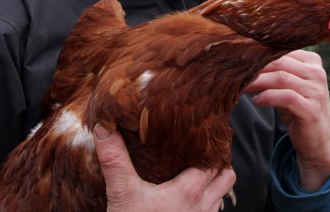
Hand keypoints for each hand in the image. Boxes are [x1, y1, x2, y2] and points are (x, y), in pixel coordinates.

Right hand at [93, 124, 235, 210]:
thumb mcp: (122, 193)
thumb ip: (114, 159)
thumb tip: (103, 126)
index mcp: (189, 192)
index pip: (214, 162)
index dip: (211, 148)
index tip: (204, 134)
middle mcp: (201, 208)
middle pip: (225, 178)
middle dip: (218, 164)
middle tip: (202, 151)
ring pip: (220, 197)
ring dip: (213, 184)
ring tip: (196, 171)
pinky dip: (206, 202)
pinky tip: (187, 198)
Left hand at [244, 49, 329, 190]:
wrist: (316, 139)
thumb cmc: (298, 108)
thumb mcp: (288, 85)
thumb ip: (275, 70)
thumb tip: (245, 60)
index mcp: (313, 61)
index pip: (282, 51)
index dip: (260, 55)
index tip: (241, 61)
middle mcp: (317, 73)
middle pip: (280, 62)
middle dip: (255, 67)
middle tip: (236, 73)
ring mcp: (317, 91)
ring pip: (281, 78)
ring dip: (257, 82)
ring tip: (242, 88)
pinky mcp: (312, 109)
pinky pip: (286, 97)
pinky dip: (267, 97)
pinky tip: (257, 101)